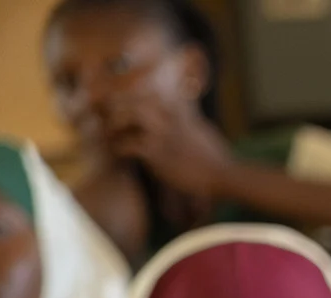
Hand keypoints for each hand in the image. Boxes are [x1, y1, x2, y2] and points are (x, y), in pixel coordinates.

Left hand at [106, 94, 233, 198]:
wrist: (224, 174)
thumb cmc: (214, 154)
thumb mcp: (199, 126)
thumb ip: (185, 113)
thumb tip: (182, 107)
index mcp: (175, 107)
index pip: (142, 91)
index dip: (125, 95)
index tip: (117, 104)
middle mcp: (166, 116)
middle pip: (128, 99)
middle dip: (113, 108)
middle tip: (106, 119)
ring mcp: (161, 134)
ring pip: (124, 117)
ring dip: (114, 126)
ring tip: (111, 135)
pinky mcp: (157, 153)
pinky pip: (127, 145)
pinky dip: (120, 149)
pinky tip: (120, 153)